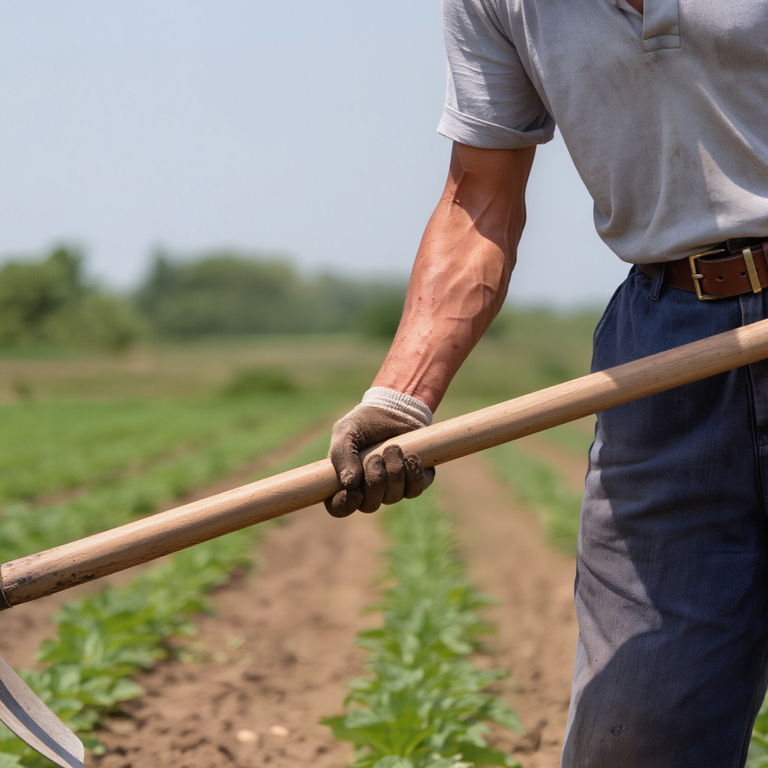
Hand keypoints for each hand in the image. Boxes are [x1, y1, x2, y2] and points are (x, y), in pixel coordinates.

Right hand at [325, 389, 434, 517]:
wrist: (394, 409)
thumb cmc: (364, 423)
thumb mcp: (346, 431)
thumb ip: (342, 455)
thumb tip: (349, 483)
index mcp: (345, 482)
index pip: (339, 507)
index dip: (345, 505)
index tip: (354, 491)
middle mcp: (367, 490)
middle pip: (370, 505)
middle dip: (374, 481)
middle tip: (376, 457)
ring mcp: (391, 488)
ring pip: (393, 496)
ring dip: (394, 472)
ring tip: (393, 448)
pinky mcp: (413, 481)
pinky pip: (415, 489)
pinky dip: (413, 474)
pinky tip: (411, 456)